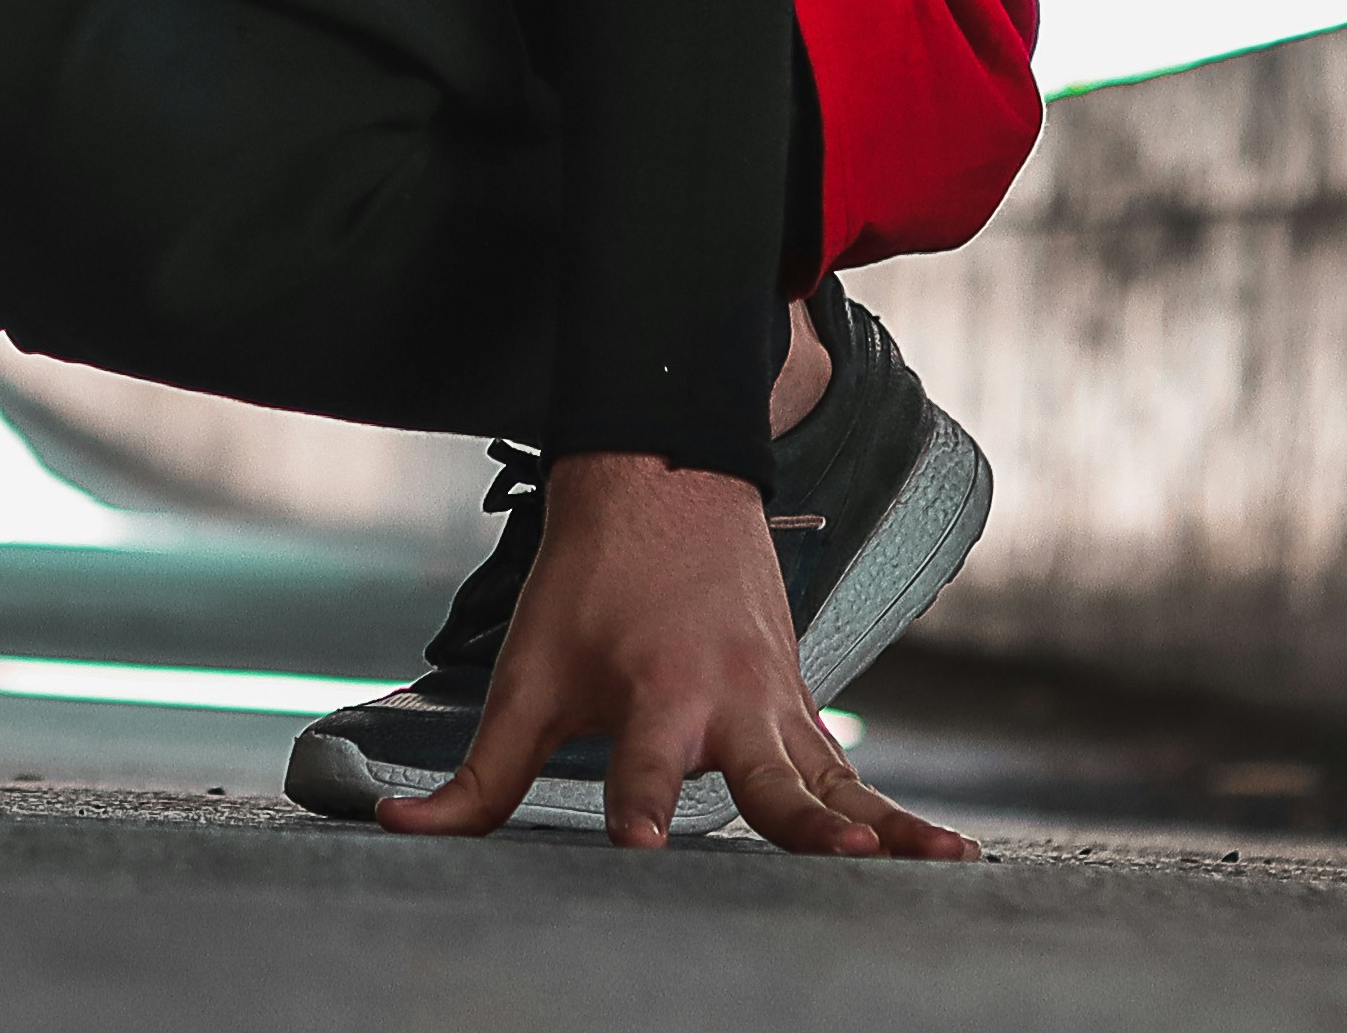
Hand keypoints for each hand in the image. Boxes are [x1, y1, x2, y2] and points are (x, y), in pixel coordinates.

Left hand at [375, 451, 976, 857]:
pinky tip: (944, 855)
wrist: (665, 481)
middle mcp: (729, 700)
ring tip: (942, 864)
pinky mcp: (802, 710)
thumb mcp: (524, 676)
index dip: (639, 804)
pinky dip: (895, 813)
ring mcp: (778, 705)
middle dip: (805, 822)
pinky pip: (852, 774)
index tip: (640, 845)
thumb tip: (402, 831)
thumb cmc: (588, 587)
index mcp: (656, 689)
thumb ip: (478, 774)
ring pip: (837, 779)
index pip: (644, 763)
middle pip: (772, 776)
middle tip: (843, 858)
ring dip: (887, 824)